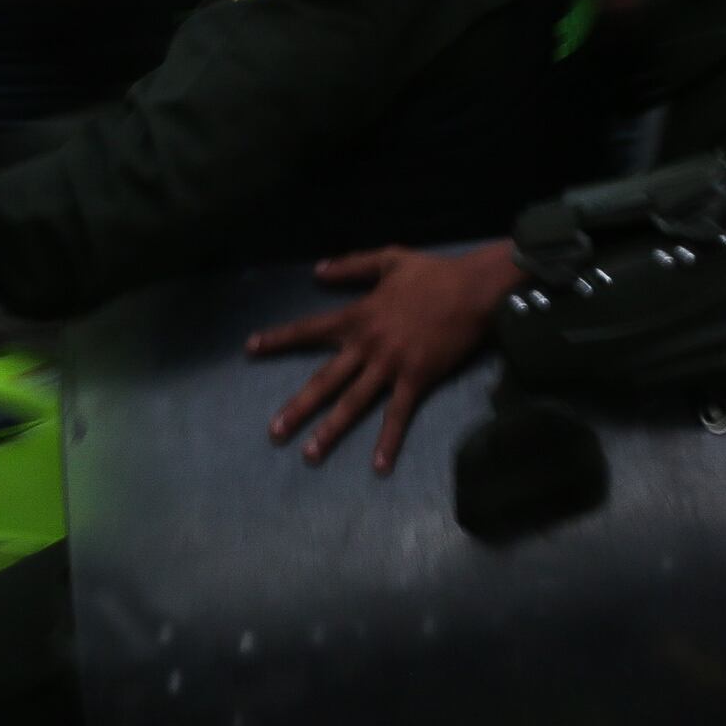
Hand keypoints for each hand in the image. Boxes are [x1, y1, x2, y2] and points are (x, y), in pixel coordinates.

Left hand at [245, 241, 517, 471]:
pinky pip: (398, 415)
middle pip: (324, 380)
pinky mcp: (416, 379)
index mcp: (357, 316)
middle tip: (274, 432)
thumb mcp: (389, 259)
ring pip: (353, 402)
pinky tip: (378, 467)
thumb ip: (352, 266)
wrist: (474, 288)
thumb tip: (317, 271)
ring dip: (330, 430)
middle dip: (298, 407)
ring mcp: (390, 364)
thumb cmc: (434, 273)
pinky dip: (388, 442)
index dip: (279, 339)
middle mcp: (366, 344)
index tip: (250, 348)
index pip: (309, 329)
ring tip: (309, 455)